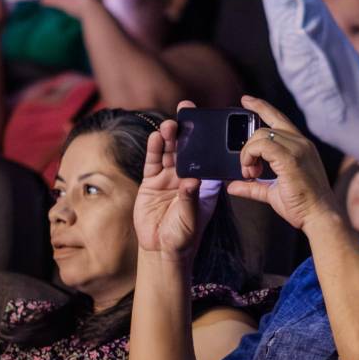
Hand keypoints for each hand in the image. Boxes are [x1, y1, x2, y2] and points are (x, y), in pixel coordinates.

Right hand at [133, 105, 212, 261]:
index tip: (207, 122)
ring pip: (169, 152)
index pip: (206, 156)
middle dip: (186, 130)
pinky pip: (153, 162)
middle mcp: (186, 176)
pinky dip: (154, 150)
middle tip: (186, 111)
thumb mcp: (191, 218)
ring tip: (170, 124)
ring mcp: (168, 178)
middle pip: (186, 148)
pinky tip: (155, 137)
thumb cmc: (184, 236)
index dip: (206, 139)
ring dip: (169, 137)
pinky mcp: (151, 182)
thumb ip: (190, 199)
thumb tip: (191, 181)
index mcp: (203, 182)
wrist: (162, 249)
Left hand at [225, 97, 337, 232]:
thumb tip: (232, 185)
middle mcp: (300, 142)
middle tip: (248, 171)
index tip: (246, 100)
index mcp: (300, 146)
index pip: (279, 118)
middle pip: (264, 129)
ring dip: (248, 154)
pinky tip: (250, 172)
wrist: (320, 216)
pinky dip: (250, 156)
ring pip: (261, 135)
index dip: (261, 106)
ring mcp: (297, 148)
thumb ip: (253, 186)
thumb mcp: (272, 192)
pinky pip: (262, 145)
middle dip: (249, 147)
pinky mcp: (291, 158)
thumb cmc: (302, 205)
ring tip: (250, 173)